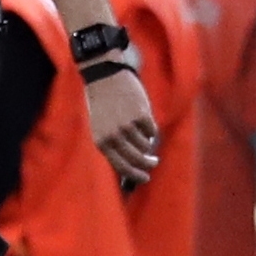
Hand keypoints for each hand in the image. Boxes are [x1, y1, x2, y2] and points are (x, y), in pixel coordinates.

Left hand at [84, 69, 159, 186]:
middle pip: (138, 159)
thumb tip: (135, 164)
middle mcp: (114, 136)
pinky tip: (141, 116)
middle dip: (148, 164)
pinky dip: (150, 127)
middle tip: (153, 162)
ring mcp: (128, 126)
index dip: (136, 175)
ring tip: (140, 129)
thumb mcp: (103, 128)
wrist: (105, 77)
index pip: (121, 167)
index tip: (145, 178)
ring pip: (146, 145)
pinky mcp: (141, 115)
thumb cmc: (104, 105)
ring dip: (147, 141)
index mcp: (101, 142)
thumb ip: (115, 146)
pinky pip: (152, 131)